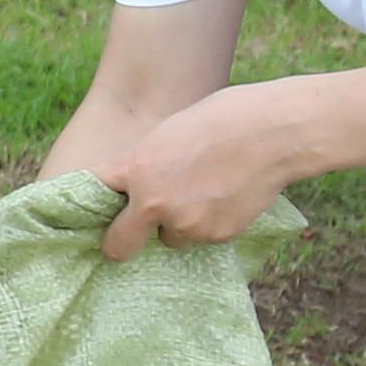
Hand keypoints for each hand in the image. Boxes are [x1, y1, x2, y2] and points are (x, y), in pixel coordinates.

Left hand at [73, 84, 308, 257]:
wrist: (272, 133)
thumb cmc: (218, 121)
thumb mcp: (165, 136)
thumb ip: (142, 167)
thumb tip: (129, 191)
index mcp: (136, 171)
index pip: (95, 198)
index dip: (93, 204)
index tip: (94, 212)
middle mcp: (156, 205)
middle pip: (120, 243)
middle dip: (122, 240)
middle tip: (130, 232)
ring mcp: (188, 225)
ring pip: (169, 238)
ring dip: (176, 224)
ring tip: (202, 190)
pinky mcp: (217, 236)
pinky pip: (201, 237)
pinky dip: (207, 223)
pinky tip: (225, 195)